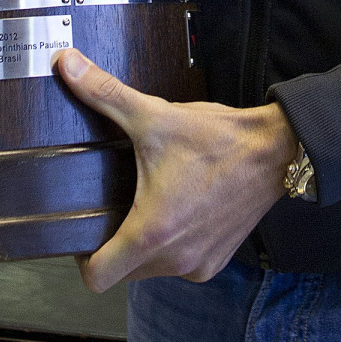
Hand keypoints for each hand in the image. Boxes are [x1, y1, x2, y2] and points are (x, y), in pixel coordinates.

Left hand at [55, 49, 298, 290]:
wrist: (274, 150)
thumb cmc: (219, 140)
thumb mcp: (153, 115)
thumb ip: (103, 93)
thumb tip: (66, 64)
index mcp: (152, 232)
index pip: (96, 277)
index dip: (82, 258)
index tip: (84, 231)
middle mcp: (175, 259)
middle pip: (122, 273)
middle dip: (114, 244)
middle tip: (117, 206)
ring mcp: (198, 264)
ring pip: (151, 270)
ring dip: (146, 245)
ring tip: (151, 202)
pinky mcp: (216, 261)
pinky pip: (180, 265)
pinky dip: (174, 246)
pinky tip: (179, 210)